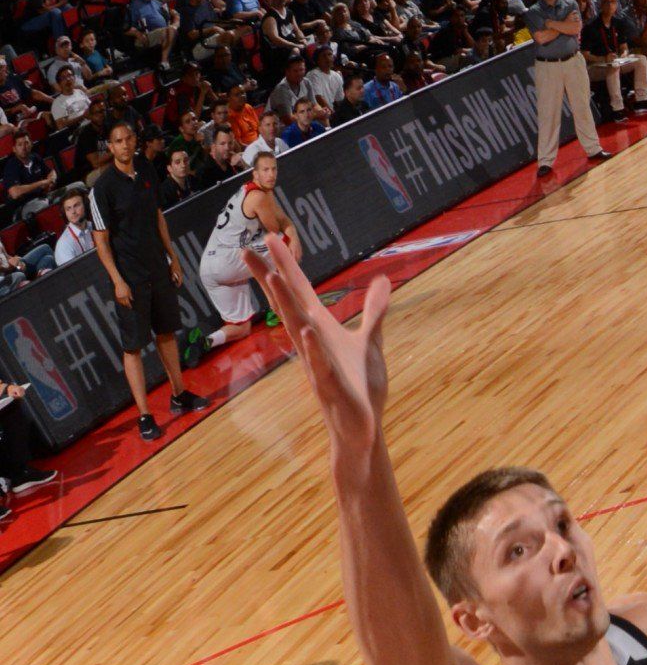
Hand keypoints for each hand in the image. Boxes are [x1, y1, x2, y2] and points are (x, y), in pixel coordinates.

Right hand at [262, 234, 385, 442]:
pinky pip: (319, 364)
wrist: (362, 427)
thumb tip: (381, 280)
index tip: (269, 237)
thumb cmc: (360, 385)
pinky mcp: (330, 385)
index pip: (300, 292)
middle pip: (288, 304)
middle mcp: (312, 342)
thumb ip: (374, 311)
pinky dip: (314, 348)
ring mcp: (317, 363)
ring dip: (286, 304)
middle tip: (247, 248)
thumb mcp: (370, 341)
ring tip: (272, 276)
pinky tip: (309, 331)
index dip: (285, 265)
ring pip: (297, 329)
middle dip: (270, 276)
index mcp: (320, 329)